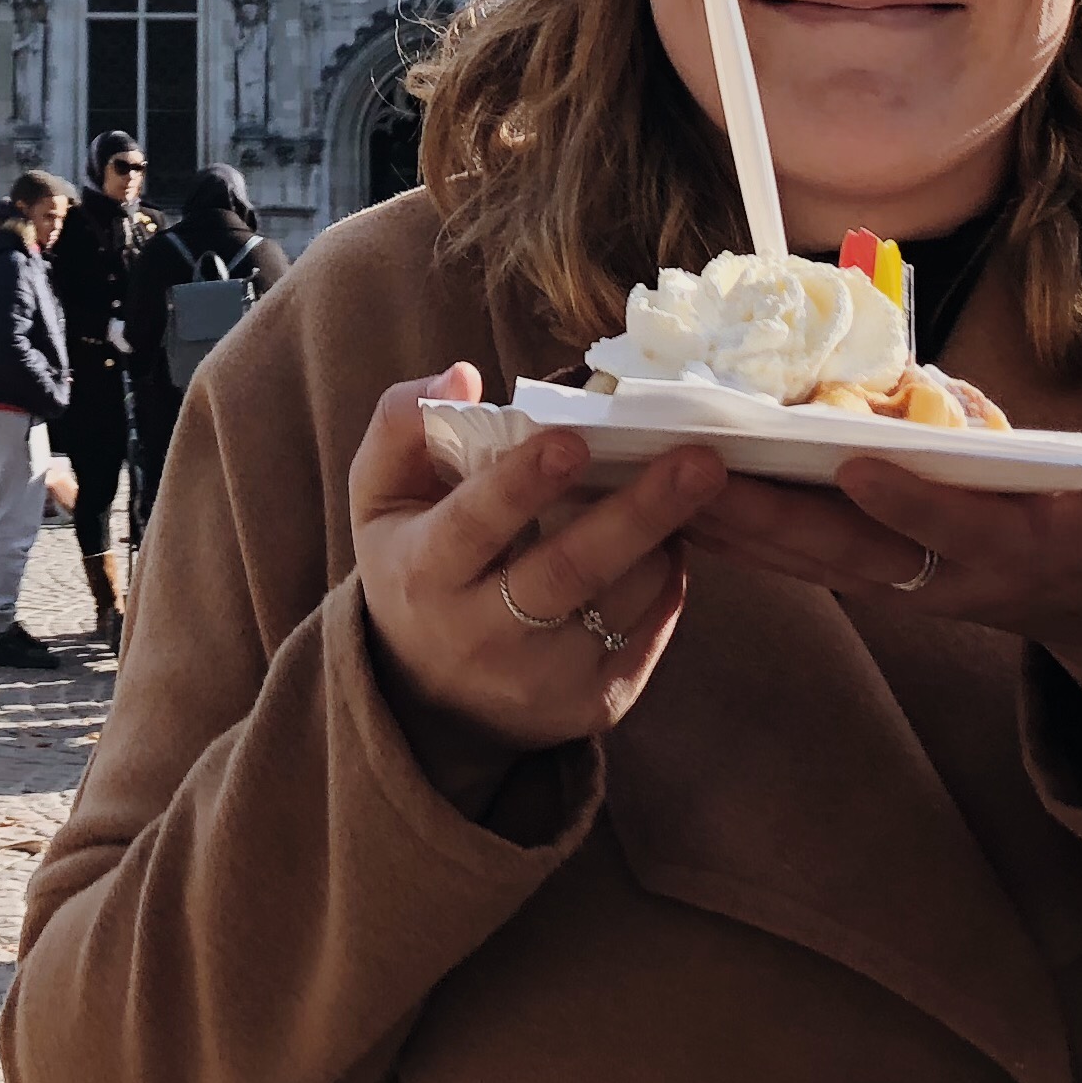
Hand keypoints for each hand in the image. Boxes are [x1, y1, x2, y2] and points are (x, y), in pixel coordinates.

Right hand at [349, 365, 720, 791]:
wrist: (427, 693)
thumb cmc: (412, 563)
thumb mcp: (380, 496)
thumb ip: (403, 425)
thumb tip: (464, 375)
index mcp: (423, 574)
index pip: (475, 524)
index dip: (522, 482)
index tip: (573, 437)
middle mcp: (479, 638)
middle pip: (569, 571)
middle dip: (638, 512)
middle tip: (701, 461)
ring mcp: (542, 682)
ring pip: (622, 601)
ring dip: (663, 538)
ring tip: (692, 486)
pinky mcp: (593, 707)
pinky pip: (648, 634)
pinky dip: (667, 581)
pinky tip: (668, 542)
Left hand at [678, 387, 1081, 710]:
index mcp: (1021, 550)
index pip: (959, 526)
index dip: (911, 498)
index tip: (859, 459)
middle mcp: (945, 572)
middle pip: (846, 546)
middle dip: (771, 513)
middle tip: (699, 472)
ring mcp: (901, 577)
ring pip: (800, 551)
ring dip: (727, 518)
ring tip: (649, 480)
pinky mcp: (869, 568)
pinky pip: (787, 548)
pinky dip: (728, 524)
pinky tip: (662, 494)